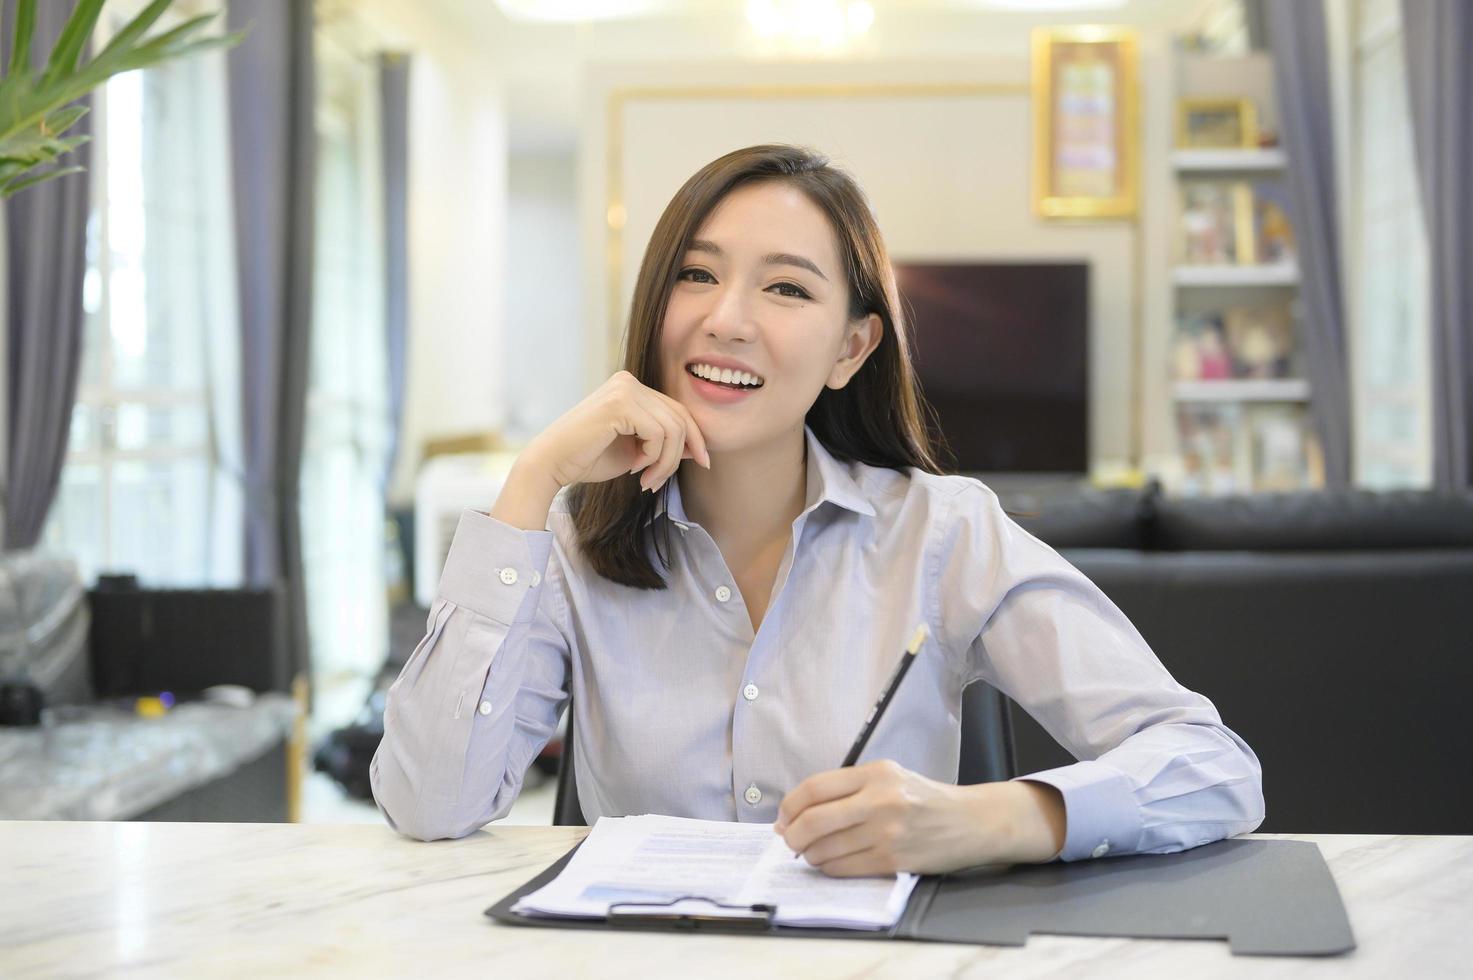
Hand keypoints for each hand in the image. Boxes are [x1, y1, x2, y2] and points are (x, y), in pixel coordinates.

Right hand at [523, 370, 709, 492]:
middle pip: (680, 417)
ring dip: (665, 462)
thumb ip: (663, 443)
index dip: (695, 437)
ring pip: (673, 429)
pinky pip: (658, 434)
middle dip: (680, 454)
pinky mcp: (620, 403)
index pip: (677, 409)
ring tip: (646, 479)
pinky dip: (653, 457)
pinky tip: (635, 468)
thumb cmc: (588, 459)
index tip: (702, 462)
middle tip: (659, 480)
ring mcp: (624, 389)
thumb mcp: (636, 450)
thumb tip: (696, 447)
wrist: (551, 465)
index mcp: (631, 387)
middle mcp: (628, 381)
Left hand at [773, 760, 1066, 875]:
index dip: (789, 806)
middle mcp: (880, 800)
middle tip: (788, 841)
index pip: (815, 788)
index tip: (782, 817)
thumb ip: (848, 789)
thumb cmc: (925, 799)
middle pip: (813, 821)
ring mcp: (887, 832)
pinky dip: (828, 868)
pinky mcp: (894, 859)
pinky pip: (844, 868)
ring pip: (826, 849)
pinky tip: (829, 864)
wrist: (971, 822)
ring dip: (809, 855)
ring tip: (809, 853)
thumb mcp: (889, 777)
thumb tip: (797, 813)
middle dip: (791, 835)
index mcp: (876, 773)